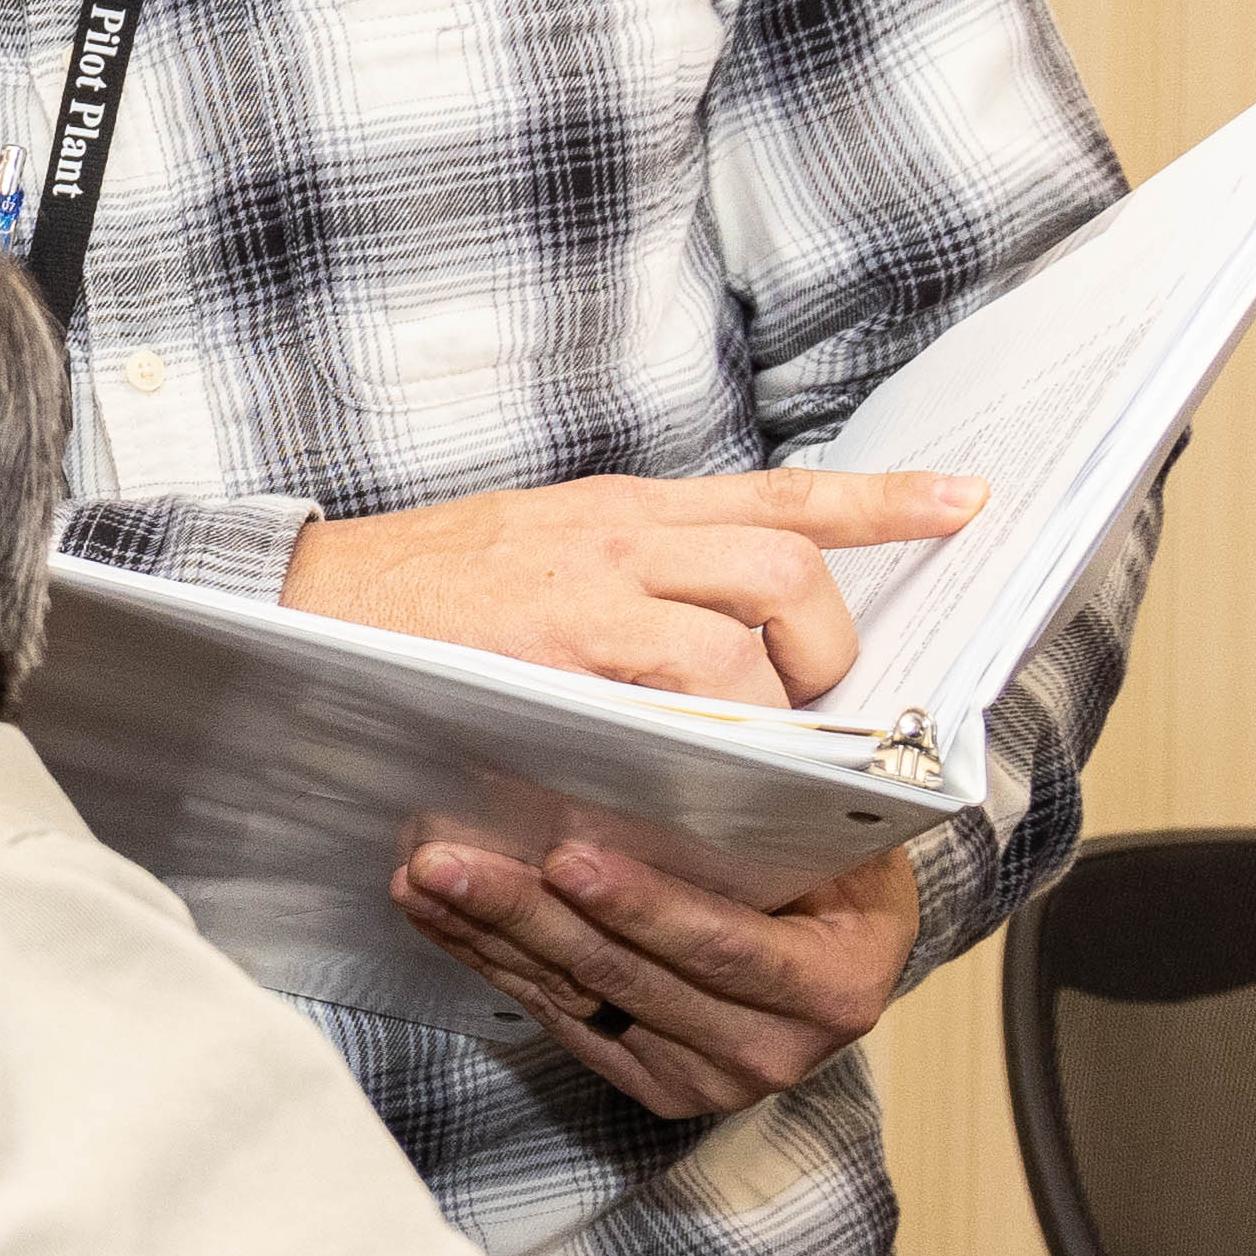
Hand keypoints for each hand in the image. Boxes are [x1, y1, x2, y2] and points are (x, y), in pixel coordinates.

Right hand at [283, 467, 986, 702]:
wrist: (289, 607)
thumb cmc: (402, 601)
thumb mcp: (529, 548)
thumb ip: (621, 572)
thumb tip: (707, 621)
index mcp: (617, 507)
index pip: (778, 490)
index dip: (881, 498)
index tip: (966, 501)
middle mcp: (616, 533)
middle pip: (788, 565)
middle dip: (822, 644)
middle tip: (802, 703)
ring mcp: (587, 592)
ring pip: (746, 635)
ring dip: (768, 701)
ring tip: (738, 750)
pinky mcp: (554, 652)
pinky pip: (679, 691)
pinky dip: (711, 732)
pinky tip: (706, 765)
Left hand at [397, 836, 919, 1117]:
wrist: (846, 956)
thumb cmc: (839, 875)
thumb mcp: (836, 842)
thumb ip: (767, 818)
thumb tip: (655, 748)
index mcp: (835, 985)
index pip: (723, 945)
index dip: (641, 906)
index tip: (564, 859)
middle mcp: (774, 1048)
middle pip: (625, 975)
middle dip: (527, 913)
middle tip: (447, 861)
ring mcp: (709, 1078)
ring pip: (576, 996)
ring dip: (488, 934)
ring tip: (419, 880)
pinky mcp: (653, 1085)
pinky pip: (557, 1017)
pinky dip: (492, 961)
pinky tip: (441, 917)